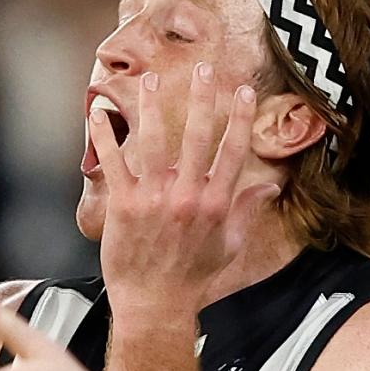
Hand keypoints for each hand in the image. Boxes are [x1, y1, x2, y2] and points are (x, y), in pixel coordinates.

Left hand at [90, 62, 279, 313]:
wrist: (154, 302)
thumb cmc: (192, 275)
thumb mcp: (228, 245)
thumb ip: (246, 211)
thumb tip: (269, 187)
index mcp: (215, 203)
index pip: (234, 151)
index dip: (240, 118)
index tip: (242, 90)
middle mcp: (187, 195)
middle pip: (197, 136)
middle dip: (203, 97)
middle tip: (204, 68)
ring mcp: (154, 198)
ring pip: (154, 141)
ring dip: (153, 106)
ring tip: (152, 79)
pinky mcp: (124, 204)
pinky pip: (113, 162)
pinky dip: (105, 136)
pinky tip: (100, 113)